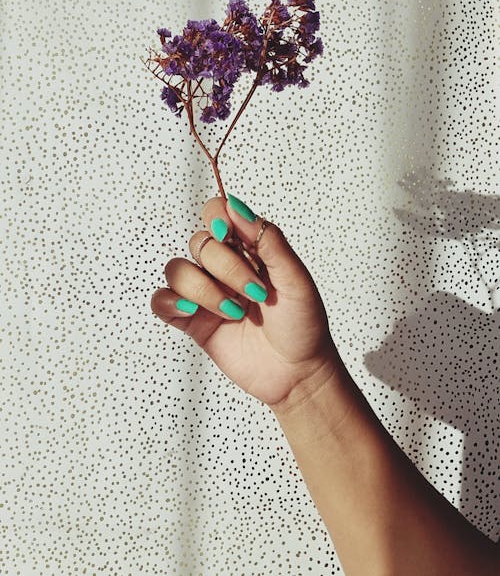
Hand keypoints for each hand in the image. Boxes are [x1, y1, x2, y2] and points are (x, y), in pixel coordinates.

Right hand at [151, 194, 340, 409]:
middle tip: (254, 293)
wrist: (297, 374)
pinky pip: (162, 301)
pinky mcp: (192, 320)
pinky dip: (171, 303)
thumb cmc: (303, 325)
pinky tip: (194, 313)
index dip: (217, 218)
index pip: (217, 214)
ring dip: (204, 290)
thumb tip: (238, 207)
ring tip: (233, 312)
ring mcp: (206, 293)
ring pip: (178, 270)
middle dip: (226, 268)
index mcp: (249, 249)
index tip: (229, 234)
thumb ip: (269, 240)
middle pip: (200, 243)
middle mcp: (224, 267)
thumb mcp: (295, 278)